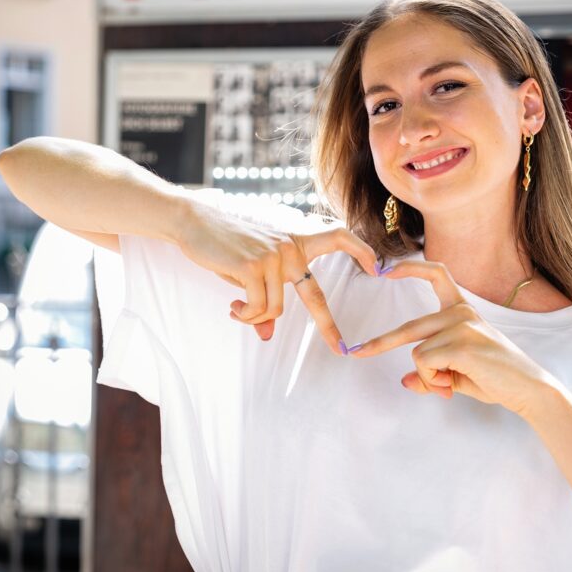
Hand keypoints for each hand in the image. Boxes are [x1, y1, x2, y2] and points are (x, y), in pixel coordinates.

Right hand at [177, 198, 377, 353]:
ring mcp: (274, 256)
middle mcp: (290, 248)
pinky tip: (231, 307)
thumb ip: (265, 296)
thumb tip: (266, 333)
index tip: (377, 267)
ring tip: (236, 309)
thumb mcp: (250, 269)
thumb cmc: (225, 245)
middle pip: (315, 294)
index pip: (338, 236)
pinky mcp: (254, 266)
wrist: (194, 222)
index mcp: (295, 241)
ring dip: (254, 316)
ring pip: (275, 309)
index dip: (359, 250)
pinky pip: (257, 308)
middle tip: (341, 348)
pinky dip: (244, 315)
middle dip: (329, 326)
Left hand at [351, 260, 554, 415]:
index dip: (410, 268)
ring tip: (451, 385)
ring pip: (418, 353)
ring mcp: (462, 325)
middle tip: (355, 352)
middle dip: (379, 344)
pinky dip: (433, 380)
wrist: (528, 389)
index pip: (436, 274)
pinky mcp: (462, 343)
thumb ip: (431, 373)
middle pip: (409, 327)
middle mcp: (461, 312)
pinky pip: (425, 363)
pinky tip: (453, 386)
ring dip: (429, 377)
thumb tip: (404, 380)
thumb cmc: (495, 378)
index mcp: (461, 310)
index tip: (384, 270)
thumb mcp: (457, 374)